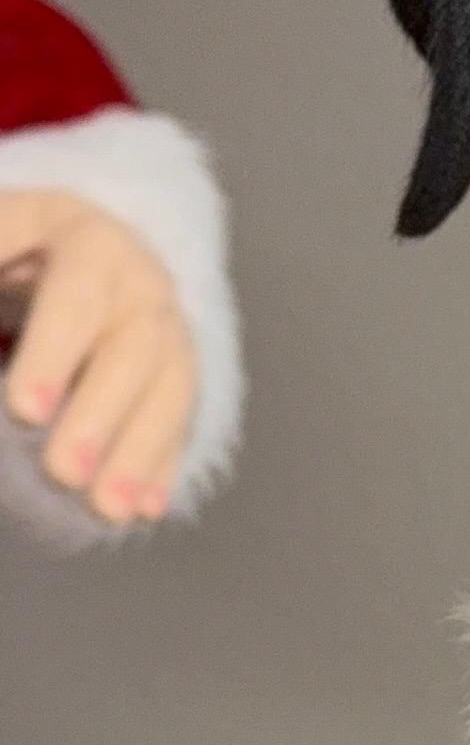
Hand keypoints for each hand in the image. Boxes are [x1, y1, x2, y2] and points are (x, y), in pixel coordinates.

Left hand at [0, 189, 198, 521]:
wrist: (70, 242)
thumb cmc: (14, 248)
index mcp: (84, 235)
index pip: (77, 292)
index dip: (55, 352)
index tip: (24, 414)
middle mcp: (138, 279)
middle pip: (134, 345)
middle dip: (101, 413)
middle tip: (63, 474)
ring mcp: (166, 323)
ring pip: (169, 386)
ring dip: (139, 450)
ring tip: (107, 509)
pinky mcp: (177, 367)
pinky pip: (179, 418)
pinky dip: (160, 463)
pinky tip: (142, 507)